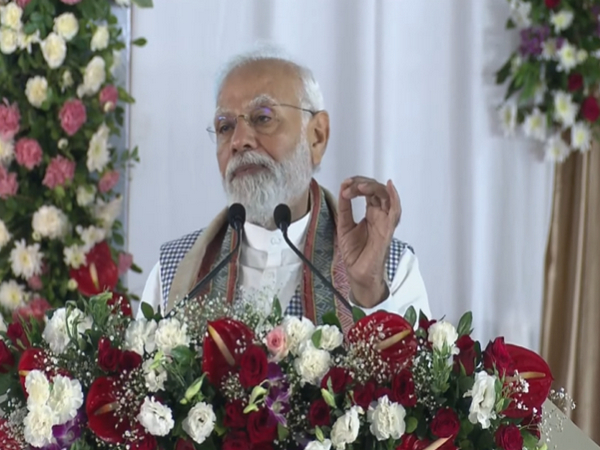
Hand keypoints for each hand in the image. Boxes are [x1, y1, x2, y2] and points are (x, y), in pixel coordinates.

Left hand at [337, 176, 401, 307]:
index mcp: (371, 213)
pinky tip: (389, 187)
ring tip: (359, 187)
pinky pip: (395, 211)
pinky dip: (394, 197)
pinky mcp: (387, 230)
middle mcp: (380, 215)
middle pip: (377, 190)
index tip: (345, 185)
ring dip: (373, 187)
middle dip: (363, 183)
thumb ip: (344, 208)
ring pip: (386, 196)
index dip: (357, 184)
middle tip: (349, 185)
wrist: (358, 273)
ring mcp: (385, 221)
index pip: (368, 191)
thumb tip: (343, 189)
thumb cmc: (355, 253)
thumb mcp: (344, 226)